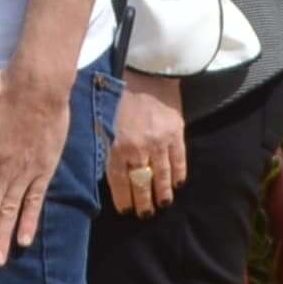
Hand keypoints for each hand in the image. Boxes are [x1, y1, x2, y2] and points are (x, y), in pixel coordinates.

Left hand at [106, 72, 187, 217]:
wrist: (145, 69)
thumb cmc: (118, 93)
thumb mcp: (104, 118)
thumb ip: (107, 143)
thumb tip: (107, 168)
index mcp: (117, 144)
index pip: (120, 182)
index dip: (123, 199)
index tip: (126, 211)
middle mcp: (138, 148)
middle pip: (141, 184)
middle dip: (143, 202)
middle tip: (145, 214)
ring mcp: (160, 143)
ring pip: (162, 178)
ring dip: (162, 194)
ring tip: (162, 204)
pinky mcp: (177, 135)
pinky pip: (179, 162)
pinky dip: (178, 176)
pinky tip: (177, 185)